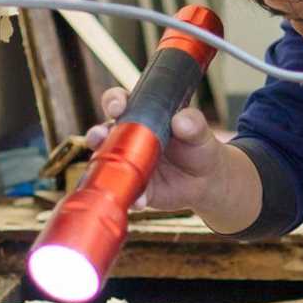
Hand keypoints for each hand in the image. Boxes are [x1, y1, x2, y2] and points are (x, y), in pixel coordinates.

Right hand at [86, 87, 228, 213]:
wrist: (206, 180)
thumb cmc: (198, 147)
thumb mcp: (200, 132)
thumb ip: (193, 123)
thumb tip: (181, 121)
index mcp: (140, 117)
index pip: (120, 103)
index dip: (114, 101)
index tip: (117, 107)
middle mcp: (127, 139)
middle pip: (103, 133)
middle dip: (96, 134)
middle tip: (98, 137)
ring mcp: (128, 165)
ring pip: (107, 165)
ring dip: (103, 168)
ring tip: (110, 170)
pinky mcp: (135, 188)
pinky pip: (128, 193)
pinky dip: (132, 198)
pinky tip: (140, 201)